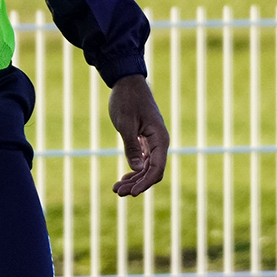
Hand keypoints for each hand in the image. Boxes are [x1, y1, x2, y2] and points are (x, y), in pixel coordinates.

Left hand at [107, 75, 168, 195]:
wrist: (127, 82)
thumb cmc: (126, 100)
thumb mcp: (126, 124)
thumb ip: (132, 146)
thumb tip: (137, 169)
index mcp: (160, 138)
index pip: (157, 168)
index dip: (145, 183)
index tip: (132, 193)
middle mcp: (160, 142)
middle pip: (152, 171)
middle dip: (136, 184)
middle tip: (118, 192)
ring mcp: (153, 142)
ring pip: (147, 167)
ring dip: (134, 179)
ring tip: (117, 189)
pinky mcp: (145, 140)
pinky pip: (143, 160)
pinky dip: (134, 169)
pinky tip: (124, 177)